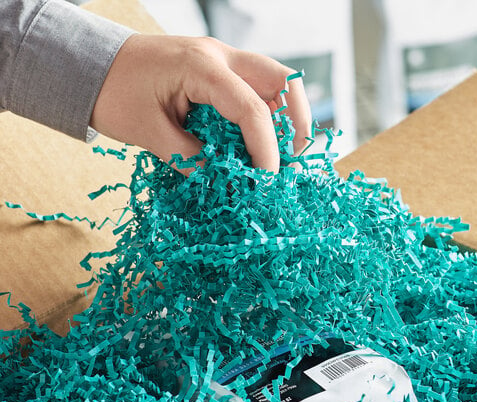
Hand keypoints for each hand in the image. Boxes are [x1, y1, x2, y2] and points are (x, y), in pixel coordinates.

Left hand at [90, 34, 311, 172]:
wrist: (92, 66)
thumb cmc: (114, 93)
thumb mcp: (149, 133)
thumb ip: (192, 159)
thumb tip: (228, 184)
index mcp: (201, 66)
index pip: (252, 109)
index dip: (266, 150)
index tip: (266, 182)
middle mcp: (220, 56)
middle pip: (282, 81)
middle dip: (297, 123)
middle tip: (294, 162)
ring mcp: (222, 60)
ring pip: (276, 82)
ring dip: (288, 119)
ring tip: (284, 156)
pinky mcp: (220, 72)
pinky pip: (258, 90)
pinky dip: (269, 116)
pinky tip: (263, 144)